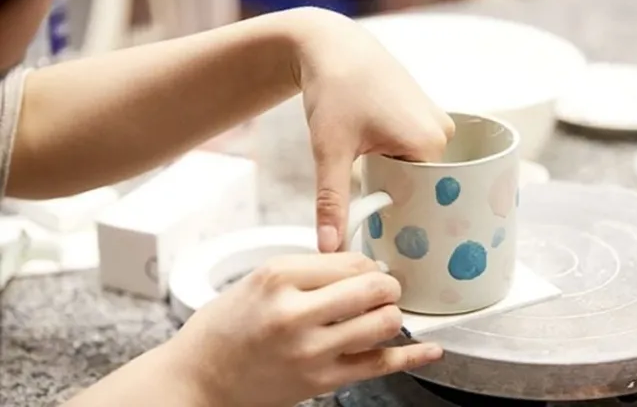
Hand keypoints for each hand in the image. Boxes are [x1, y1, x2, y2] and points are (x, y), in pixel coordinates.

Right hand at [166, 252, 442, 406]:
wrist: (199, 378)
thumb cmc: (224, 327)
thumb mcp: (259, 280)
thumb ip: (310, 270)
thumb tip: (361, 267)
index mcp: (279, 277)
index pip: (351, 260)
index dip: (368, 264)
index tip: (367, 270)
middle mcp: (296, 312)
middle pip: (374, 287)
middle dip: (388, 285)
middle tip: (383, 289)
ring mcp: (311, 350)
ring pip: (384, 323)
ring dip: (392, 315)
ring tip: (381, 315)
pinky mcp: (321, 382)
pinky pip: (380, 365)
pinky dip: (412, 356)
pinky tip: (430, 349)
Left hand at [291, 9, 455, 251]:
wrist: (331, 46)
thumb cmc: (333, 91)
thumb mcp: (330, 150)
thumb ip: (332, 201)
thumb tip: (329, 248)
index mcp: (430, 144)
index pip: (425, 202)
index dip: (399, 216)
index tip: (377, 226)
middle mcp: (442, 133)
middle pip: (422, 188)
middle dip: (393, 196)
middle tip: (363, 192)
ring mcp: (436, 122)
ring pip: (416, 171)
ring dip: (392, 177)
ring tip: (365, 167)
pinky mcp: (425, 115)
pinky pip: (415, 152)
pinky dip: (395, 160)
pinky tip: (372, 151)